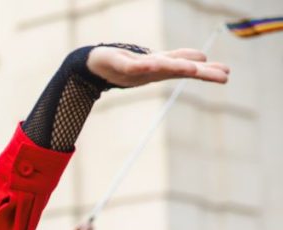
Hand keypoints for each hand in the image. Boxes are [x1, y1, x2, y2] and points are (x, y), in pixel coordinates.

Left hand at [87, 47, 228, 87]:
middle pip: (181, 69)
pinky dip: (143, 65)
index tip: (227, 73)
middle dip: (201, 73)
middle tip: (223, 77)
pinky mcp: (122, 65)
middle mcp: (155, 68)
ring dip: (177, 68)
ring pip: (161, 67)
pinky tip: (153, 63)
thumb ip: (177, 58)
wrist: (96, 66)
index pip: (189, 66)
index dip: (207, 70)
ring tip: (194, 69)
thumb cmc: (126, 63)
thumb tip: (202, 58)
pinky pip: (134, 65)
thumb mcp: (155, 61)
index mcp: (163, 66)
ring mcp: (139, 68)